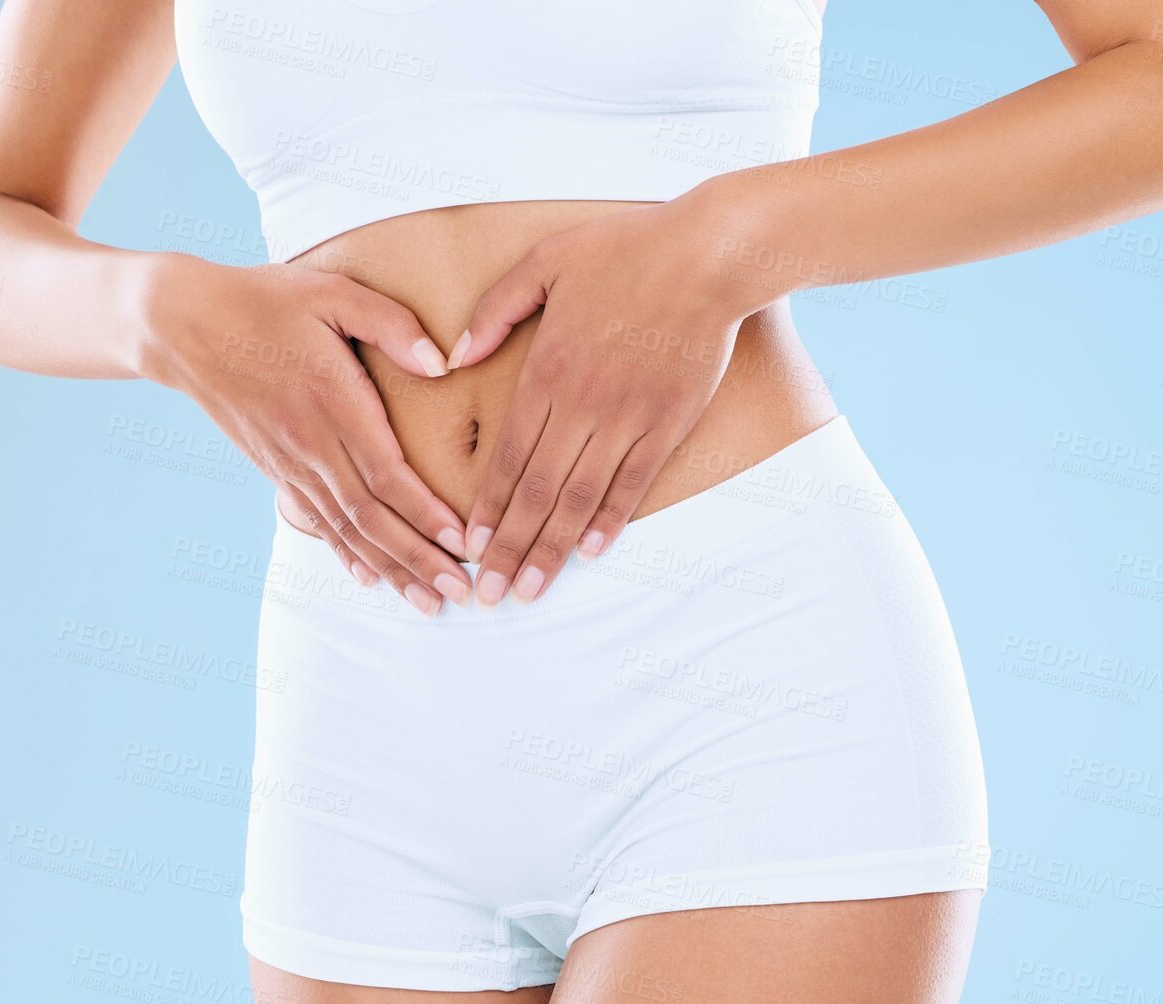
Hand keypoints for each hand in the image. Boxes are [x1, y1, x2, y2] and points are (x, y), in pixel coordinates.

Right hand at [141, 252, 469, 614]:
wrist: (181, 323)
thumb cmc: (264, 299)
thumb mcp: (331, 292)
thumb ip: (390, 324)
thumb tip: (442, 363)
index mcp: (332, 401)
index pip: (387, 473)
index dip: (425, 513)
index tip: (462, 542)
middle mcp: (311, 443)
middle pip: (372, 516)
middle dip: (419, 558)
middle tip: (461, 592)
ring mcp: (289, 462)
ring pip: (346, 529)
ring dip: (390, 568)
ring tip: (428, 603)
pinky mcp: (274, 469)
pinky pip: (316, 520)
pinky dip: (346, 553)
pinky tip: (372, 579)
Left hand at [448, 195, 749, 605]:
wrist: (708, 257)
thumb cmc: (625, 251)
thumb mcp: (545, 261)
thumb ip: (495, 309)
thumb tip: (455, 354)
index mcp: (546, 371)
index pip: (506, 456)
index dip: (487, 509)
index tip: (469, 548)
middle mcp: (581, 405)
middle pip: (536, 492)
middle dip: (509, 549)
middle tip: (489, 595)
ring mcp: (626, 419)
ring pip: (580, 499)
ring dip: (553, 550)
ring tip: (532, 590)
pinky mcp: (666, 425)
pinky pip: (632, 484)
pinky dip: (610, 521)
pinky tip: (590, 552)